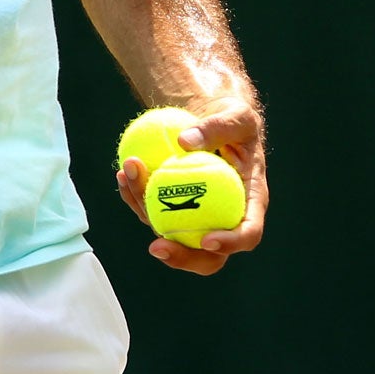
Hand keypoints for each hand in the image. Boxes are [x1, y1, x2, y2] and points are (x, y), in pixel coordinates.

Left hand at [114, 93, 268, 275]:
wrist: (218, 120)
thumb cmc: (236, 120)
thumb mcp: (237, 116)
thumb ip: (217, 127)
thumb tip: (184, 142)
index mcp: (251, 200)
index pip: (248, 232)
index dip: (230, 243)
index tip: (207, 239)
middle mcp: (226, 216)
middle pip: (209, 255)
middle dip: (182, 257)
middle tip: (156, 246)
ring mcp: (200, 217)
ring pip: (173, 233)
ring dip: (145, 211)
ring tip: (129, 176)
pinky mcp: (177, 209)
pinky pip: (155, 211)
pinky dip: (136, 196)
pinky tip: (123, 174)